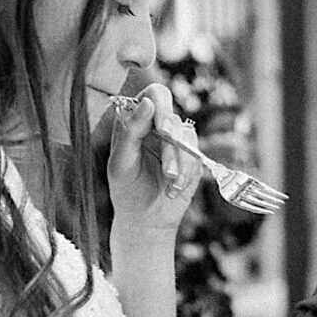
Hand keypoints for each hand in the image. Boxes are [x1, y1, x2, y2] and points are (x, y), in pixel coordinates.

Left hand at [103, 82, 199, 253]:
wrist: (147, 220)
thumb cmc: (127, 190)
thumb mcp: (120, 163)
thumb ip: (130, 132)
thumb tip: (146, 102)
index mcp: (134, 121)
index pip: (153, 95)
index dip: (160, 106)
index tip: (162, 128)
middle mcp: (156, 126)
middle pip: (172, 116)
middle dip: (171, 146)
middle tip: (168, 171)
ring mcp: (176, 140)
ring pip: (187, 136)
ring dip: (179, 163)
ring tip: (168, 183)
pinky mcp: (191, 155)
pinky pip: (196, 154)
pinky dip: (187, 172)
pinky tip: (174, 187)